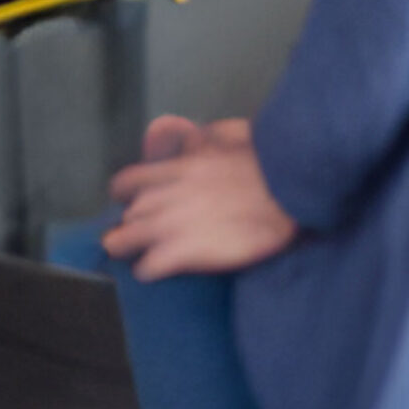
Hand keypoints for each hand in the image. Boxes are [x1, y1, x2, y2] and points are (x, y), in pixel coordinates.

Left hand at [103, 116, 297, 279]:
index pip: (130, 180)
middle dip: (127, 223)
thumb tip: (189, 141)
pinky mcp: (187, 251)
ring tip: (126, 254)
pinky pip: (151, 264)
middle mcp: (168, 194)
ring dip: (124, 246)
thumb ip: (200, 140)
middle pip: (129, 212)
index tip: (128, 200)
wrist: (284, 190)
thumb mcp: (225, 136)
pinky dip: (146, 269)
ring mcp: (174, 224)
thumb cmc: (262, 160)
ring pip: (129, 238)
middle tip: (131, 232)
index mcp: (178, 167)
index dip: (124, 192)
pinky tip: (149, 271)